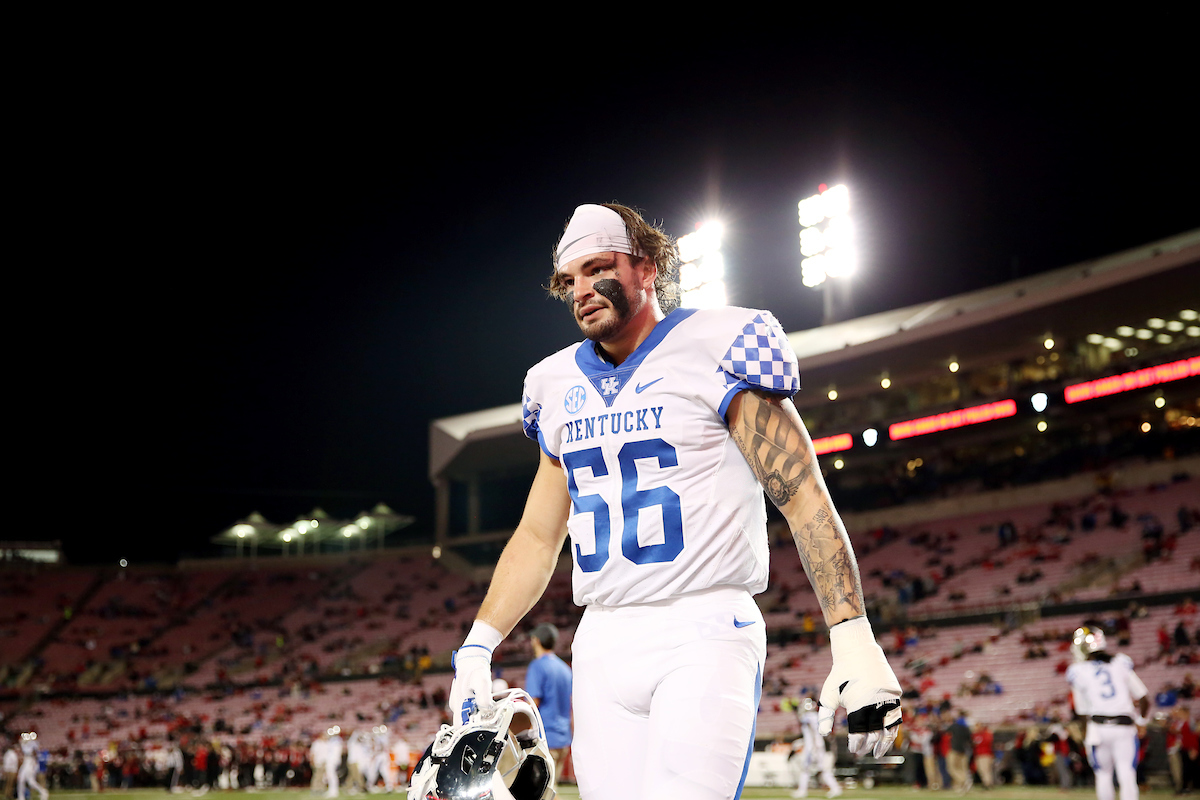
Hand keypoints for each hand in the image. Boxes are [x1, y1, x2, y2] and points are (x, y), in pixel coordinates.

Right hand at [447, 620, 503, 725]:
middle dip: (478, 720)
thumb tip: (486, 710)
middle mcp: (456, 706)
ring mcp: (458, 703)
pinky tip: (485, 700)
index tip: (484, 724)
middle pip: (466, 722)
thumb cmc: (476, 670)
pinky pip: (471, 709)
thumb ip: (483, 697)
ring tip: (489, 704)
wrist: (472, 659)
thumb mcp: (482, 682)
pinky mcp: (463, 700)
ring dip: (480, 713)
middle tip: (491, 713)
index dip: (472, 729)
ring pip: (470, 715)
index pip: (461, 727)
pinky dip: (479, 707)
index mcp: (458, 705)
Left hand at [818, 616, 902, 757]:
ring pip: (889, 726)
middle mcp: (874, 702)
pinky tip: (888, 736)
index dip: (856, 743)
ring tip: (879, 753)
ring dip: (885, 742)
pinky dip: (893, 727)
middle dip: (868, 744)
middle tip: (863, 753)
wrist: (857, 649)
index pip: (859, 731)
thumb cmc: (840, 674)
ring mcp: (887, 697)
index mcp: (858, 704)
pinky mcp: (895, 692)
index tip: (853, 750)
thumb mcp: (828, 693)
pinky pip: (896, 714)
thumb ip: (825, 715)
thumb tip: (823, 734)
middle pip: (874, 731)